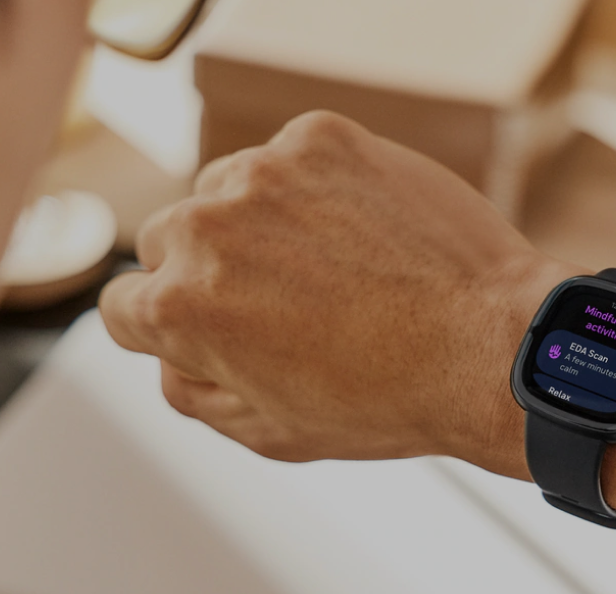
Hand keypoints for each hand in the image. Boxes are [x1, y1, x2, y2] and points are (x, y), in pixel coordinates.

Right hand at [99, 111, 574, 472]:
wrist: (490, 345)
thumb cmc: (389, 399)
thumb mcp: (268, 432)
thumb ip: (192, 391)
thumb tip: (169, 355)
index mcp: (178, 306)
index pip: (125, 306)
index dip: (171, 330)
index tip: (218, 334)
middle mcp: (207, 227)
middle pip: (172, 242)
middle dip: (214, 274)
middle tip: (287, 309)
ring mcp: (267, 172)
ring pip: (229, 193)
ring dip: (261, 225)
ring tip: (336, 274)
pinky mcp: (323, 139)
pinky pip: (291, 160)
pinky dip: (317, 190)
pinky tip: (365, 237)